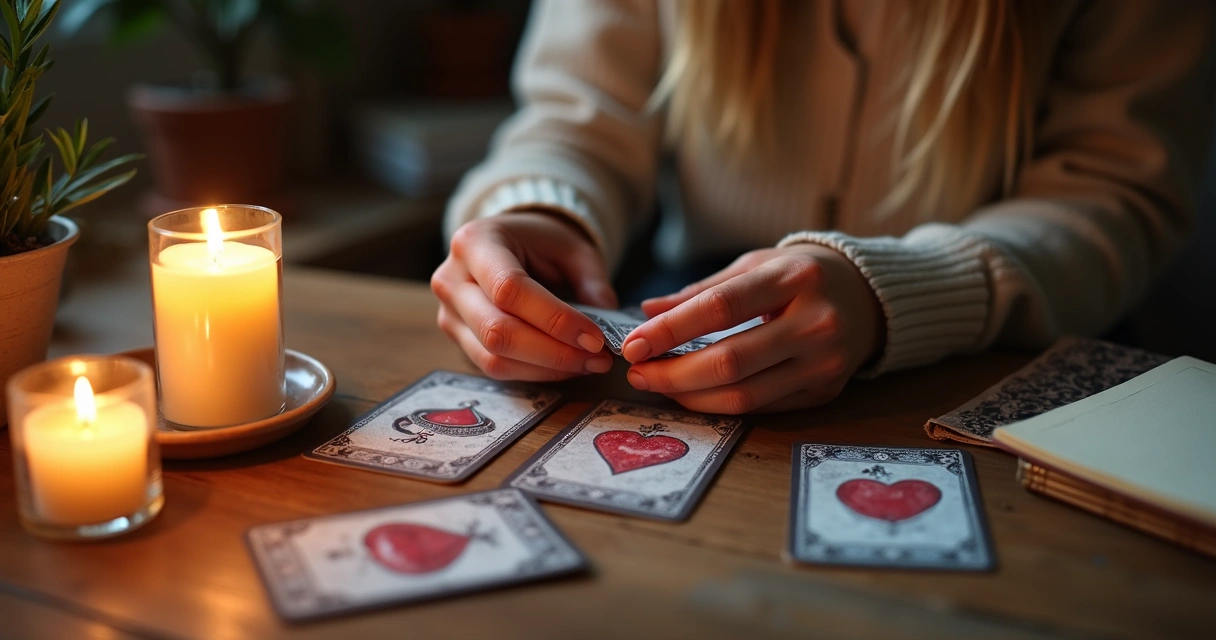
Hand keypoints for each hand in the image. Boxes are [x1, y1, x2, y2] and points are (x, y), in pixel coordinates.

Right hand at [431, 212, 617, 380]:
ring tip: (588, 364)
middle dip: (554, 352)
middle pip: (497, 330)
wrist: (510, 243)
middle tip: (598, 358)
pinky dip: (534, 372)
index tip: (595, 337)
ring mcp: (449, 312)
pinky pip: (493, 367)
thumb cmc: (541, 242)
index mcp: (474, 242)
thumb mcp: (573, 248)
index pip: (509, 289)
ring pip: (494, 357)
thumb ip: (592, 283)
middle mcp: (451, 279)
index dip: (554, 319)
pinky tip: (565, 366)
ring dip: (546, 368)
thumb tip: (608, 328)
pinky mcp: (457, 338)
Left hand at [620, 244, 883, 412]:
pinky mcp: (824, 392)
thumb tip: (647, 312)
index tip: (632, 344)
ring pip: (744, 395)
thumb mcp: (755, 265)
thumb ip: (701, 290)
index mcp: (795, 278)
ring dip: (691, 396)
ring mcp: (825, 363)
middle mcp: (816, 323)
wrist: (870, 297)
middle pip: (730, 362)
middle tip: (637, 372)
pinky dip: (719, 404)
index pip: (720, 308)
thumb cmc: (801, 275)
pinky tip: (692, 394)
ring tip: (657, 384)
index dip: (670, 330)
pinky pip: (761, 408)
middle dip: (673, 373)